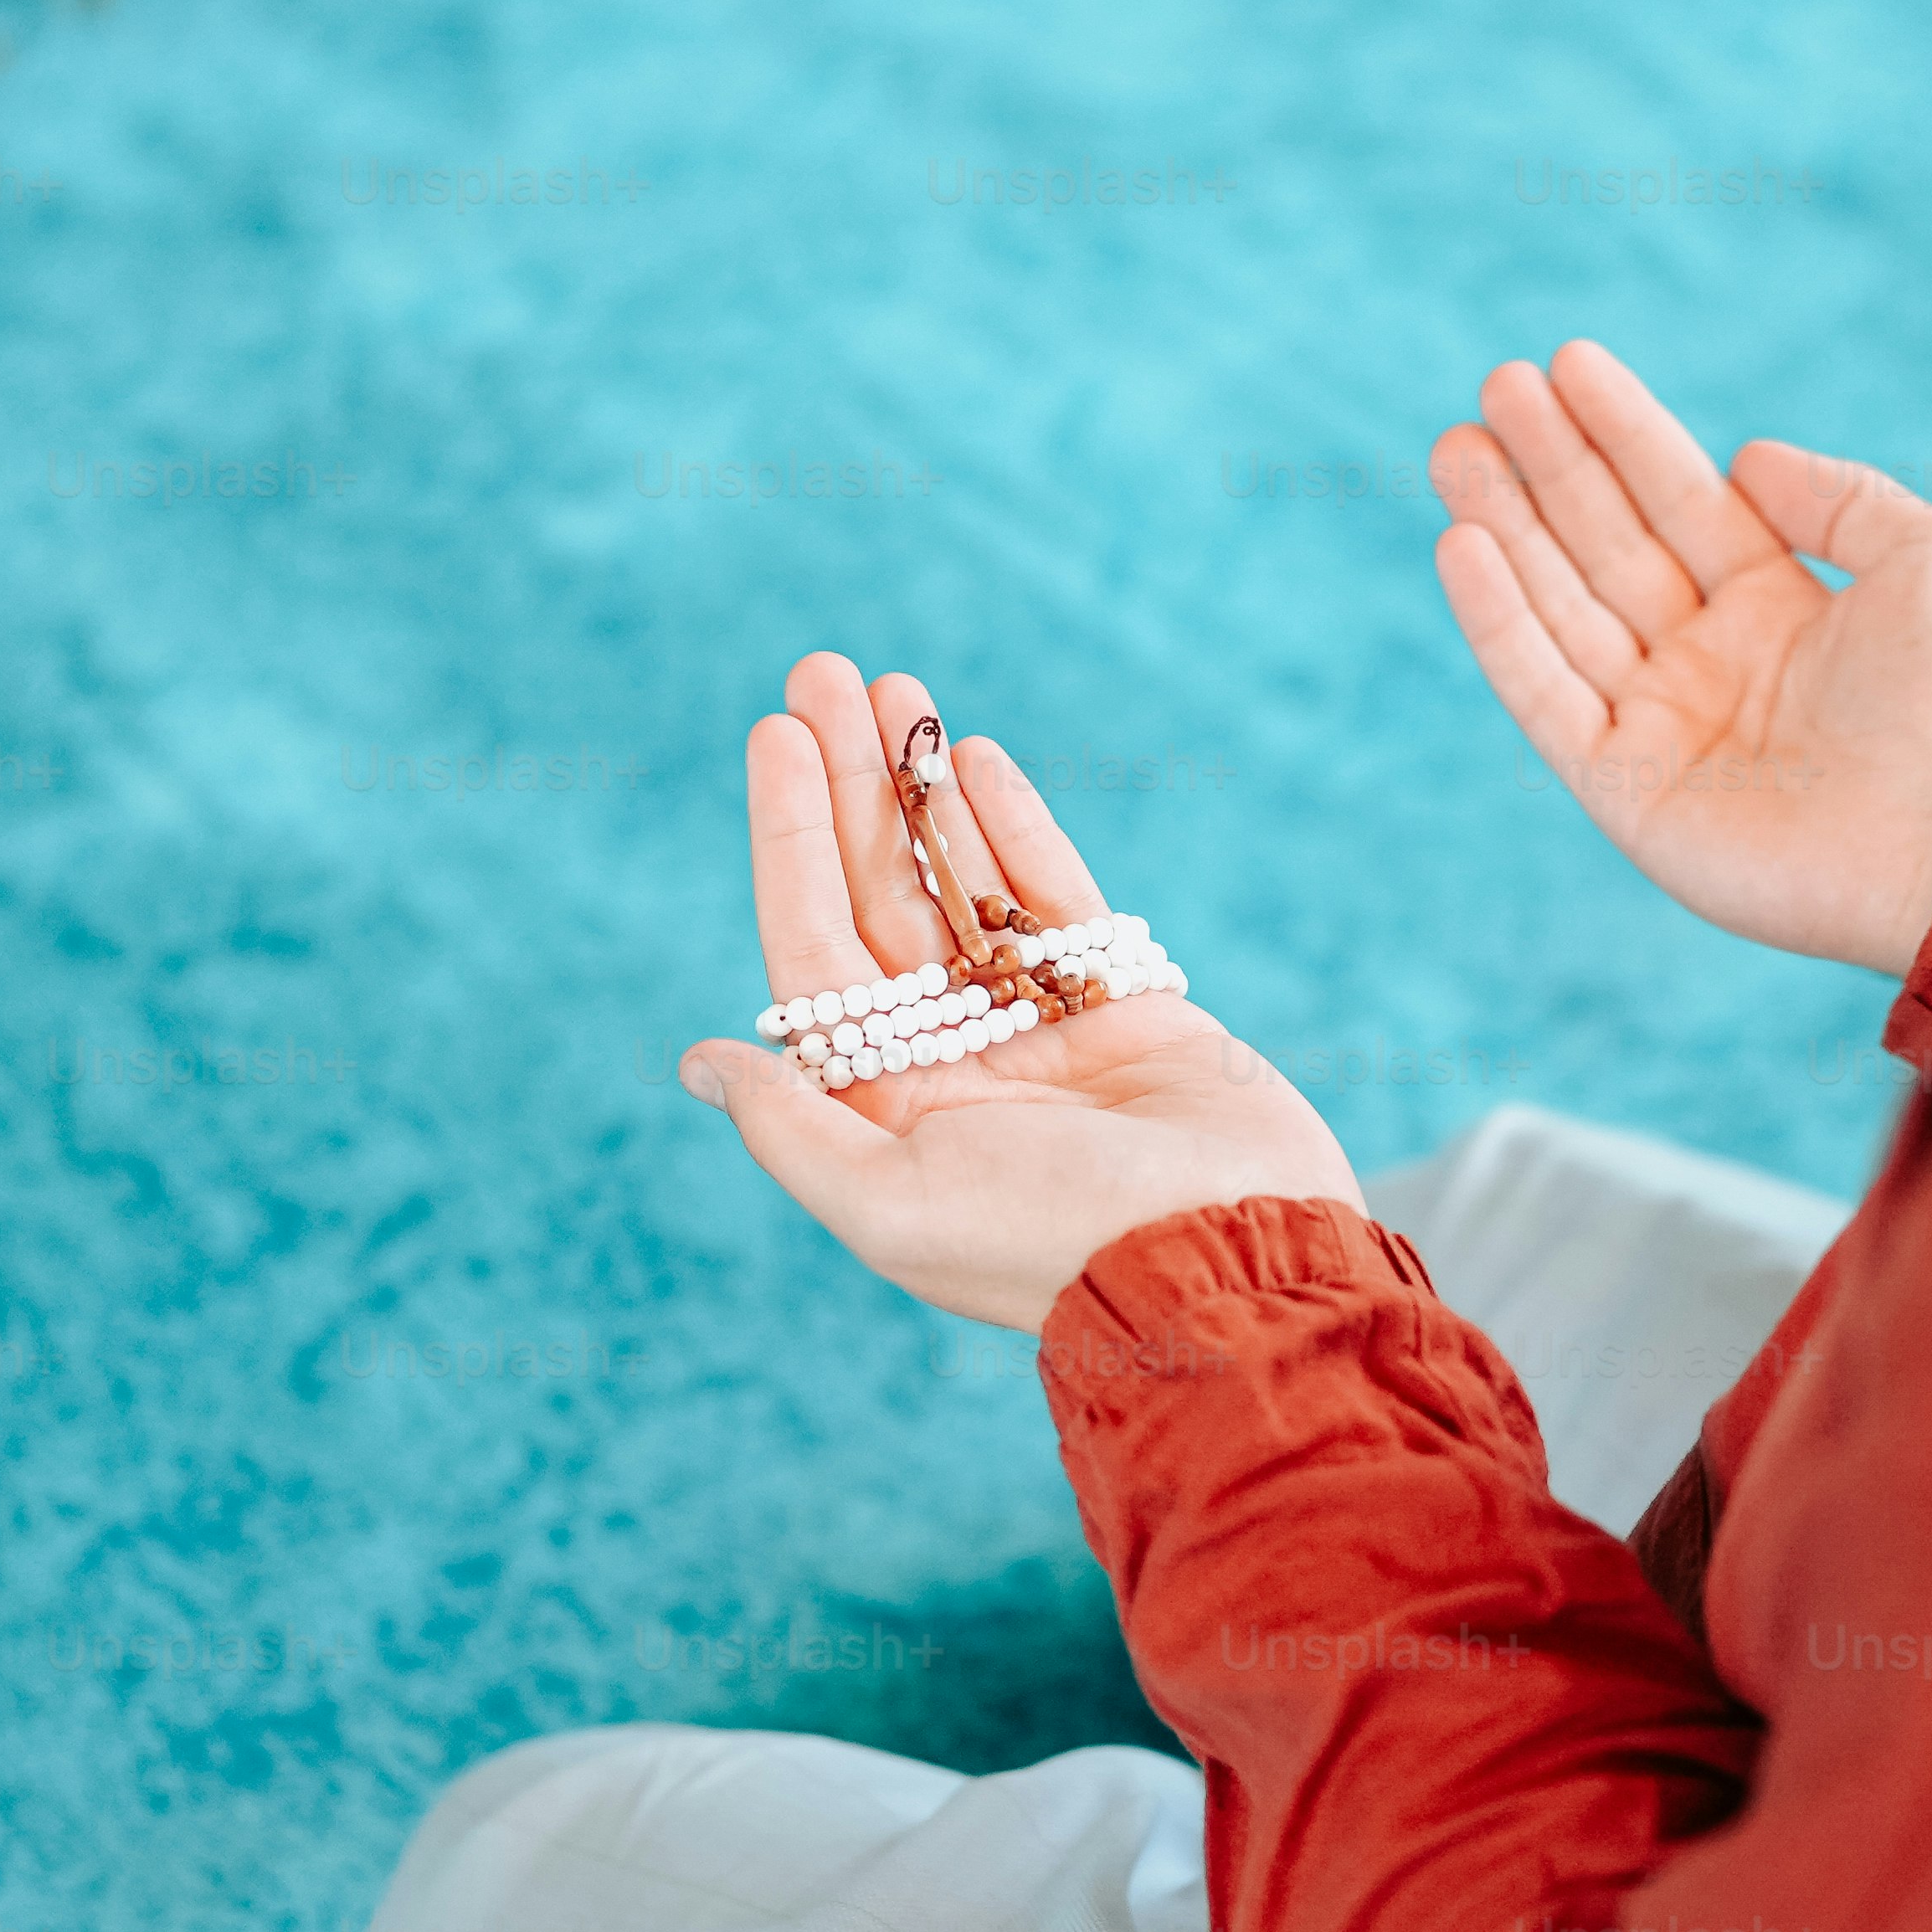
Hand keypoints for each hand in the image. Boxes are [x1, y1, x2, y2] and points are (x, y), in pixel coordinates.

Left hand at [678, 652, 1361, 1334]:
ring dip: (923, 785)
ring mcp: (1039, 1029)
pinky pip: (1058, 899)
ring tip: (894, 685)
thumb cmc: (1052, 1242)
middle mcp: (953, 1062)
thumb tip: (703, 1059)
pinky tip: (976, 754)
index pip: (814, 952)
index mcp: (888, 1110)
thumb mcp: (893, 1208)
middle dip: (847, 783)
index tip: (774, 738)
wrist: (1228, 1259)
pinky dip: (1018, 827)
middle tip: (820, 671)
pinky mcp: (1126, 1007)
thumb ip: (795, 1131)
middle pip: (879, 897)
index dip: (789, 840)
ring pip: (964, 881)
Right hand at [1428, 338, 1931, 974]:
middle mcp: (1707, 664)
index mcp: (1774, 610)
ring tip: (1455, 449)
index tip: (1564, 363)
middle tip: (1492, 387)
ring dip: (1504, 528)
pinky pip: (1544, 695)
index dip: (1621, 434)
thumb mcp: (1927, 555)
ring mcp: (1660, 727)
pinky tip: (1464, 546)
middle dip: (1546, 469)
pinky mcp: (1625, 790)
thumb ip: (1838, 495)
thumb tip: (1743, 460)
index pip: (1677, 501)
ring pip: (1561, 609)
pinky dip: (1500, 625)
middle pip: (1605, 546)